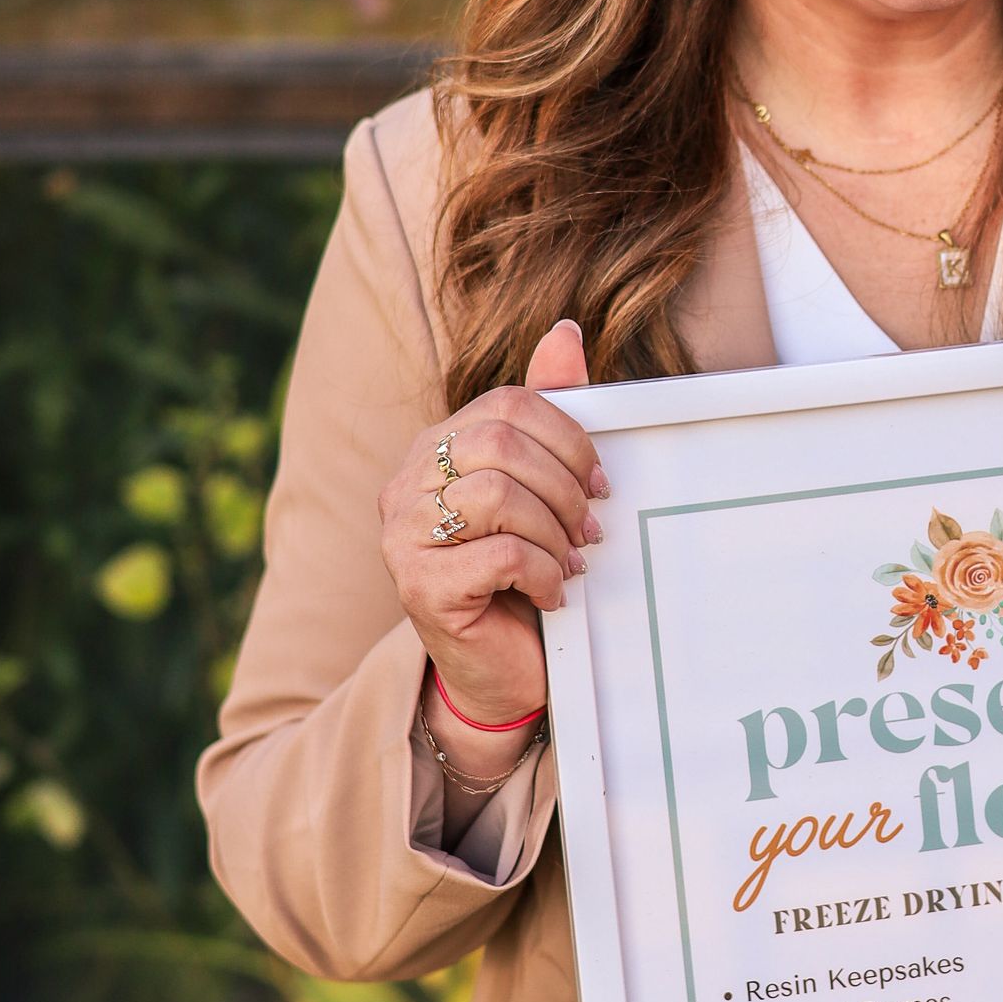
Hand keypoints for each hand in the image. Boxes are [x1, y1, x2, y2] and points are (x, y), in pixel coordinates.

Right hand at [379, 318, 604, 739]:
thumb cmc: (522, 573)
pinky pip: (500, 555)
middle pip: (501, 445)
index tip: (599, 482)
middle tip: (590, 527)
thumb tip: (565, 332)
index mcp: (435, 447)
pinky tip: (552, 593)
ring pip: (498, 498)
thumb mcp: (542, 488)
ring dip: (554, 533)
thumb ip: (548, 413)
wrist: (499, 669)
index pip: (507, 405)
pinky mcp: (418, 585)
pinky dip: (543, 573)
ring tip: (570, 561)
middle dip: (563, 487)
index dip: (567, 437)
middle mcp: (406, 483)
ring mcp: (403, 535)